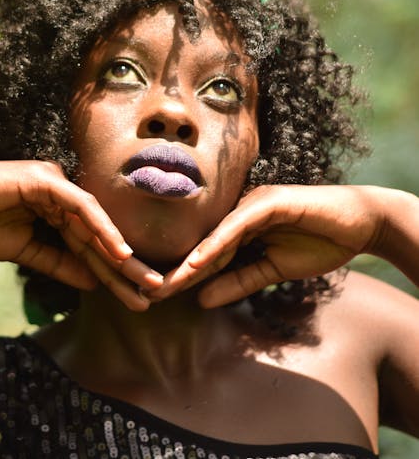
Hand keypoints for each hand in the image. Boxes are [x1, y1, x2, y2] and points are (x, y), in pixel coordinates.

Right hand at [0, 160, 161, 308]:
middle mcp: (62, 193)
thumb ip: (58, 263)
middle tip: (155, 292)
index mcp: (57, 208)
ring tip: (146, 280)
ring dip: (121, 252)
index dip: (112, 272)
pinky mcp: (45, 181)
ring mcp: (55, 184)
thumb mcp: (24, 250)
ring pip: (96, 222)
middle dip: (127, 267)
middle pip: (99, 235)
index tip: (134, 298)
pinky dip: (100, 229)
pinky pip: (80, 207)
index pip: (90, 245)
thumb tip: (93, 282)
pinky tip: (120, 252)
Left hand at [149, 184, 386, 306]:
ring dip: (188, 261)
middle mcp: (240, 211)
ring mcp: (252, 203)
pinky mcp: (269, 202)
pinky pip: (237, 225)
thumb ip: (239, 281)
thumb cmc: (319, 243)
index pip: (206, 254)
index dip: (183, 276)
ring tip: (161, 284)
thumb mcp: (273, 270)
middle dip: (175, 271)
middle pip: (202, 245)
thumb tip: (202, 300)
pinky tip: (197, 262)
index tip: (157, 298)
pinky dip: (217, 244)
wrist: (359, 224)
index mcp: (239, 226)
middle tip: (144, 294)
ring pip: (213, 236)